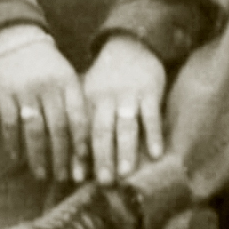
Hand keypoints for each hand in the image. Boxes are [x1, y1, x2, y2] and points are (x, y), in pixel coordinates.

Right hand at [0, 24, 88, 186]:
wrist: (16, 36)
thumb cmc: (48, 64)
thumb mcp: (67, 76)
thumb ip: (75, 104)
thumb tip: (87, 145)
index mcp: (68, 82)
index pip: (78, 118)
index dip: (81, 145)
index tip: (84, 168)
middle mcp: (48, 86)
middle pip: (57, 128)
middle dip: (61, 157)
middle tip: (63, 178)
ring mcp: (24, 88)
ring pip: (34, 129)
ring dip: (38, 155)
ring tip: (42, 174)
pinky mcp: (3, 91)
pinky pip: (9, 122)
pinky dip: (12, 142)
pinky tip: (16, 158)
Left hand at [82, 35, 169, 183]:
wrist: (131, 45)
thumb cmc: (108, 78)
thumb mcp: (91, 93)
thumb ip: (85, 119)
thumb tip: (73, 155)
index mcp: (88, 100)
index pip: (81, 131)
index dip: (78, 154)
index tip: (75, 178)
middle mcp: (106, 98)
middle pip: (101, 131)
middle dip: (102, 158)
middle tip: (104, 183)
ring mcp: (128, 95)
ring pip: (125, 125)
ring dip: (125, 150)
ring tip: (126, 174)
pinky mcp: (150, 91)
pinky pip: (151, 115)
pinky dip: (153, 135)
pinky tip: (156, 154)